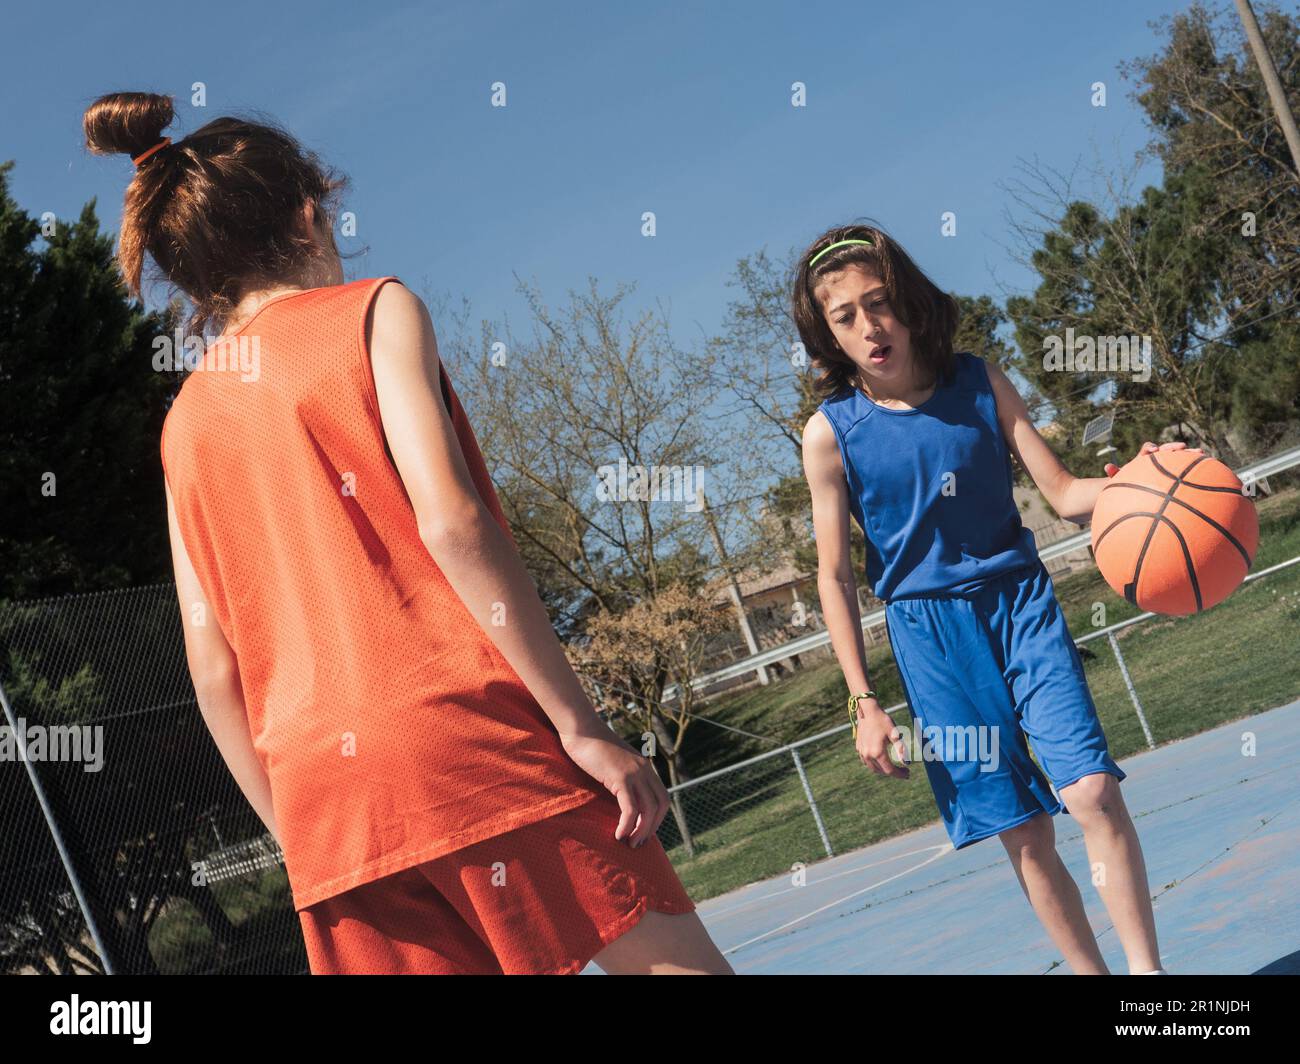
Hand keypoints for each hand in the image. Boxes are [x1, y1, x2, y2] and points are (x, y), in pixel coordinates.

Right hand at [558, 725, 668, 846]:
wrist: (581, 729)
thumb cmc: (591, 746)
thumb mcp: (614, 762)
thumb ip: (622, 776)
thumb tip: (621, 796)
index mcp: (645, 767)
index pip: (663, 797)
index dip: (657, 818)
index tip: (644, 831)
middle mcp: (645, 769)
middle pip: (661, 805)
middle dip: (652, 827)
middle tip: (638, 843)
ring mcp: (634, 773)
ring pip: (648, 810)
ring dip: (641, 831)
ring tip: (630, 843)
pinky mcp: (620, 777)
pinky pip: (630, 808)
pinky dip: (627, 825)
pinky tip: (618, 834)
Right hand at [854, 700, 909, 778]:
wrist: (867, 710)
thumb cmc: (883, 720)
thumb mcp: (894, 734)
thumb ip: (901, 749)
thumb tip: (907, 763)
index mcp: (877, 752)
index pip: (890, 770)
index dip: (900, 774)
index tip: (908, 773)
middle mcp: (868, 755)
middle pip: (881, 771)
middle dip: (893, 772)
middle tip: (904, 771)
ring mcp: (862, 752)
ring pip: (873, 768)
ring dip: (883, 770)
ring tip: (893, 767)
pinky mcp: (859, 747)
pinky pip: (867, 762)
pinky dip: (875, 764)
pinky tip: (881, 760)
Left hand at [1104, 440, 1204, 477]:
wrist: (1130, 489)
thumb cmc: (1124, 484)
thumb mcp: (1118, 480)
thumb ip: (1115, 473)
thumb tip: (1107, 466)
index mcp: (1142, 459)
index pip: (1147, 449)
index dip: (1150, 448)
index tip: (1153, 451)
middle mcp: (1156, 460)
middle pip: (1167, 450)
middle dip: (1174, 448)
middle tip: (1183, 447)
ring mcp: (1166, 466)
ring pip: (1179, 459)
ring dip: (1189, 455)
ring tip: (1201, 454)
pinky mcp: (1174, 473)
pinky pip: (1186, 470)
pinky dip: (1195, 469)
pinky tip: (1209, 470)